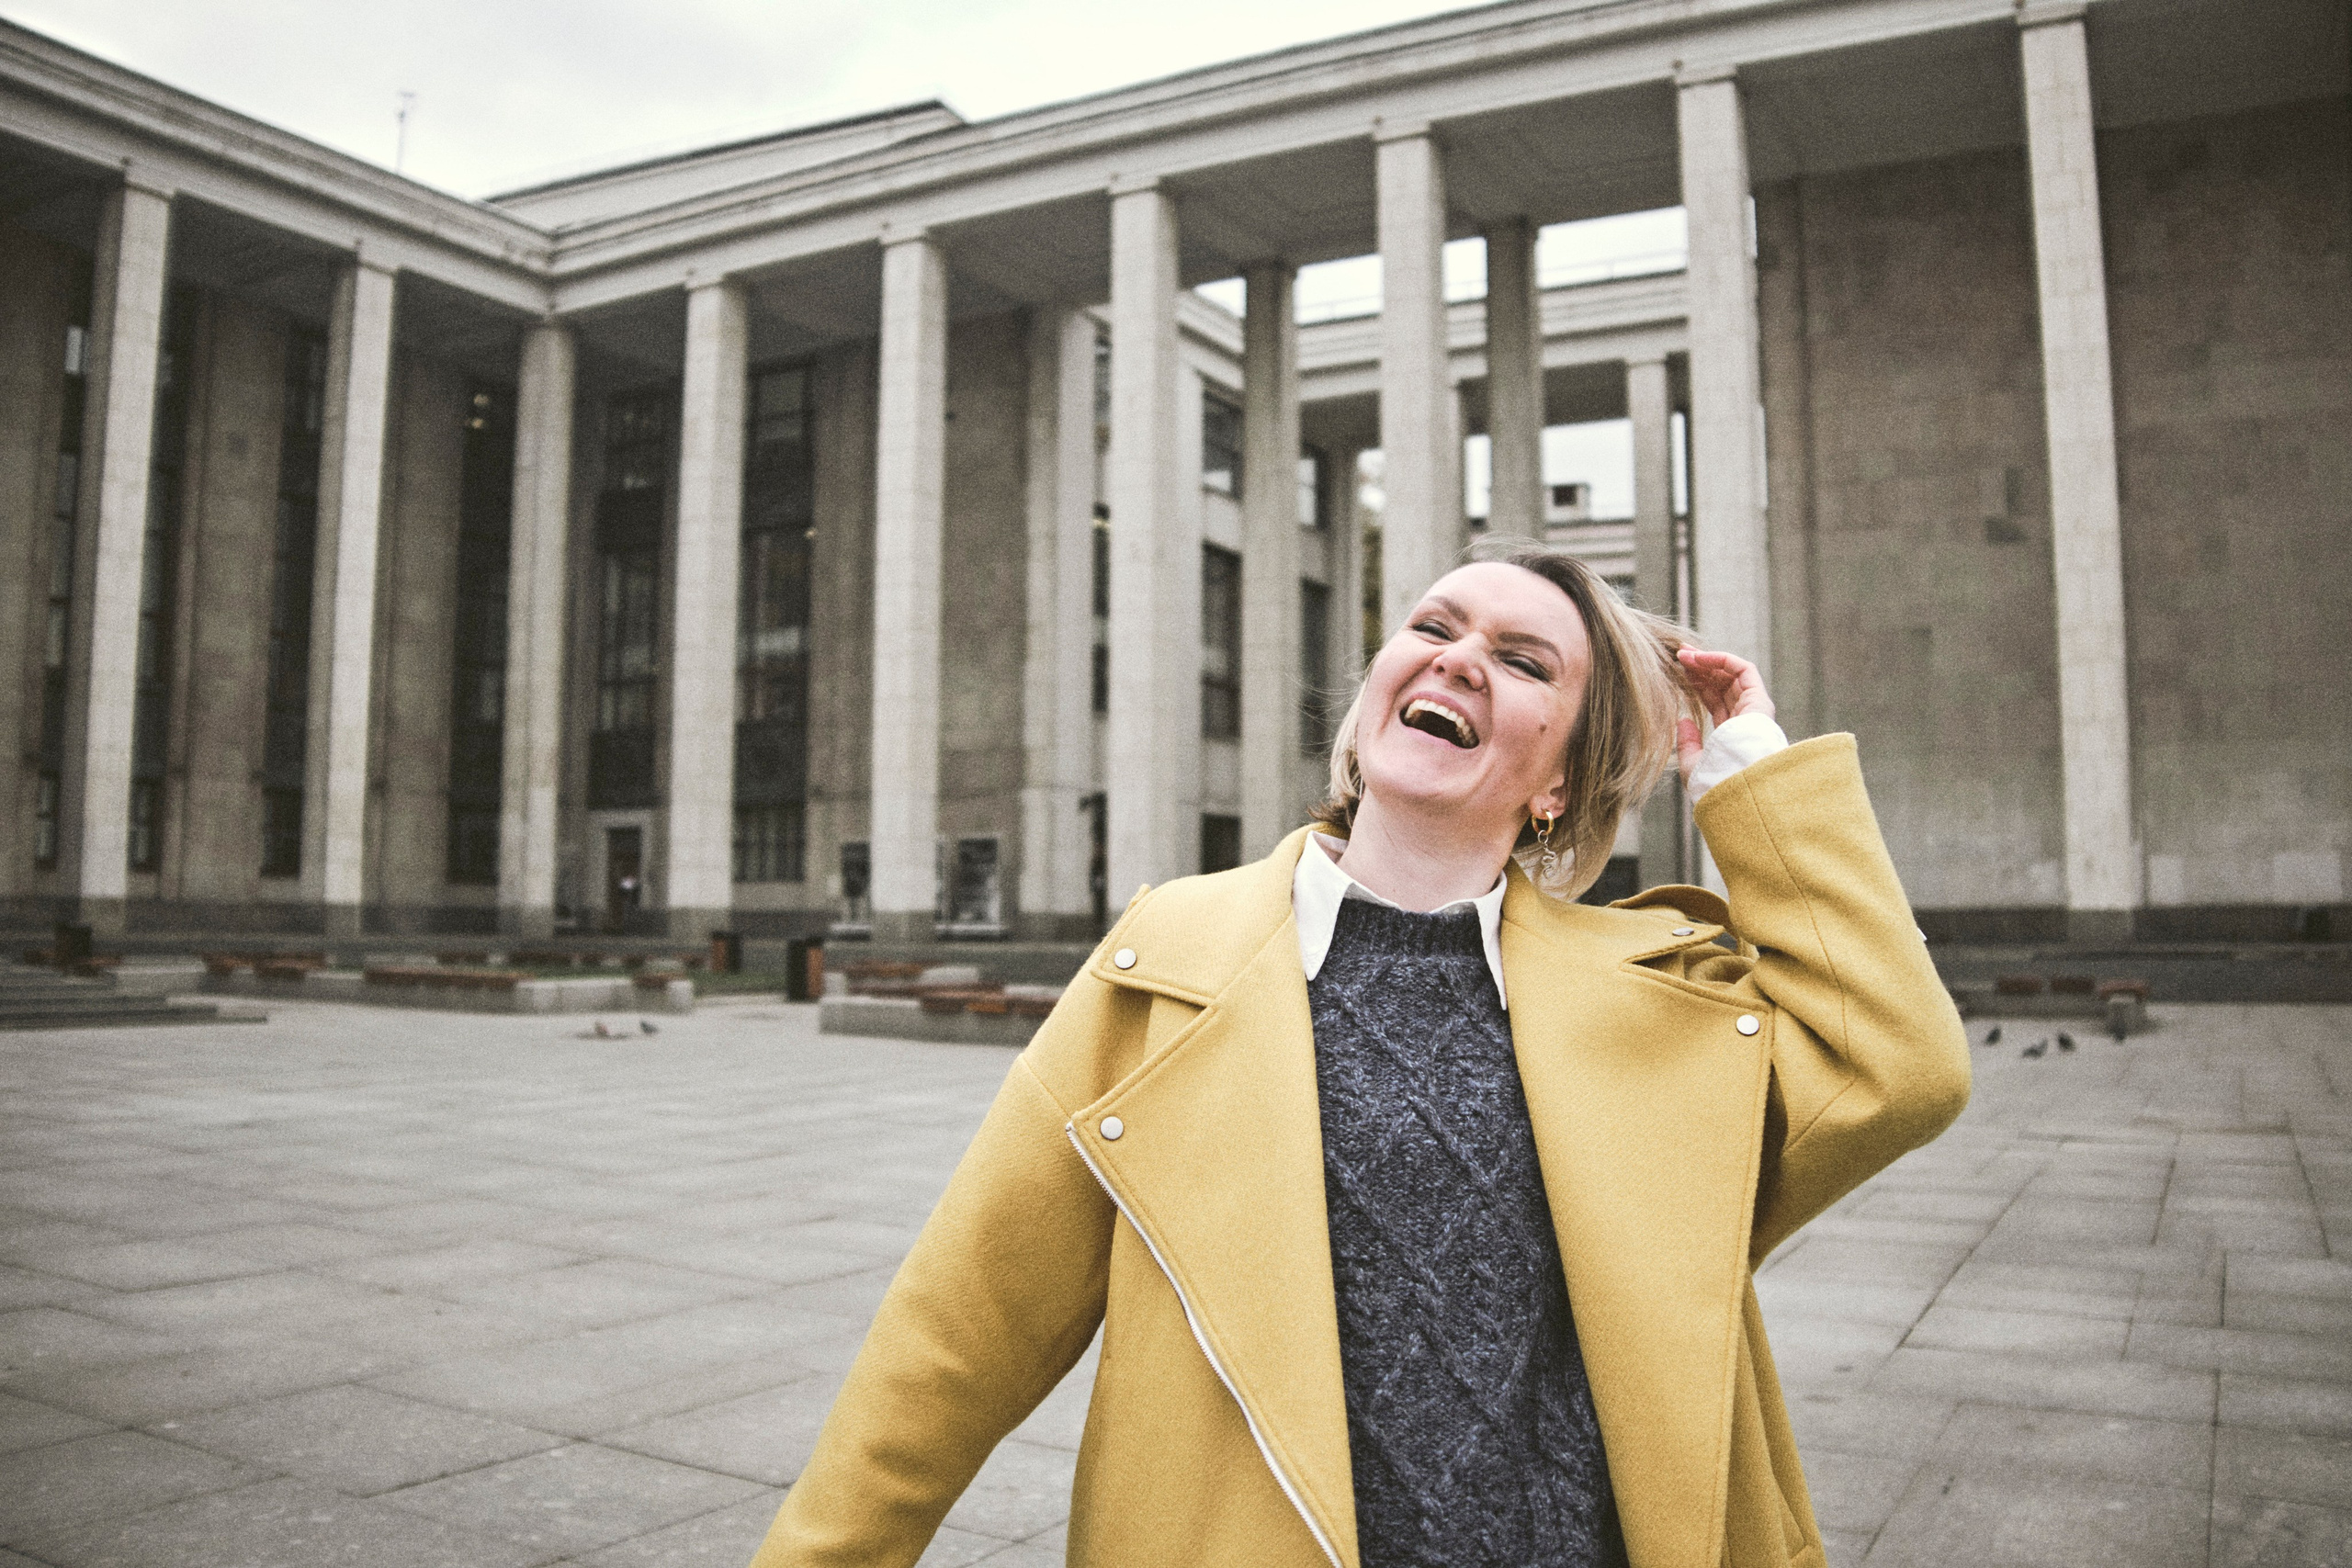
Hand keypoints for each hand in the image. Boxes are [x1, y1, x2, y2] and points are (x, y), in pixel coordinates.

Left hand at [1674, 647, 1774, 783]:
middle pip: (1722, 685)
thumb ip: (1688, 744)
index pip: (1714, 701)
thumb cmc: (1714, 782)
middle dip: (1700, 668)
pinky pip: (1744, 670)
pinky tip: (1699, 658)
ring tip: (1683, 654)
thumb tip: (1682, 721)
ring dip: (1707, 660)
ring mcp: (1754, 709)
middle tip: (1678, 656)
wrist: (1736, 785)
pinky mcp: (1760, 700)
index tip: (1676, 672)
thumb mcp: (1693, 764)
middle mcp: (1745, 719)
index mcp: (1731, 734)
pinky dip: (1722, 659)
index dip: (1696, 685)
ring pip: (1731, 675)